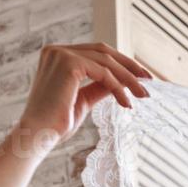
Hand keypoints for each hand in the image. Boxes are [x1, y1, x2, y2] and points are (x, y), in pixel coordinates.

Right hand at [12, 42, 151, 152]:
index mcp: (57, 56)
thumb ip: (99, 87)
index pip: (95, 53)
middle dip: (129, 65)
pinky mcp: (68, 63)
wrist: (38, 135)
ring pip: (106, 62)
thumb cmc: (56, 124)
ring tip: (144, 95)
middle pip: (103, 51)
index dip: (120, 63)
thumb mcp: (83, 101)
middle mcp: (57, 50)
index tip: (140, 76)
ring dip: (129, 78)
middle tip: (149, 80)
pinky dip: (119, 88)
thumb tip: (121, 83)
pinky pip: (104, 73)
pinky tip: (127, 103)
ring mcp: (61, 54)